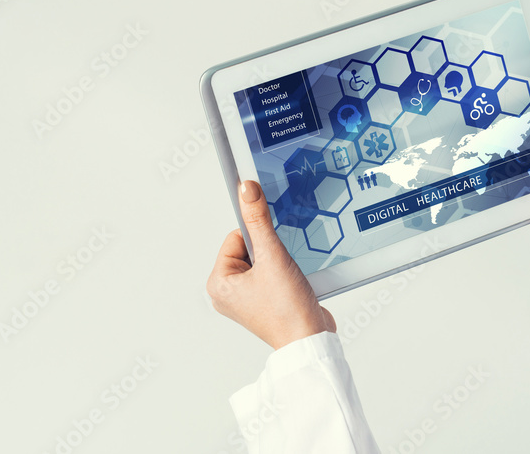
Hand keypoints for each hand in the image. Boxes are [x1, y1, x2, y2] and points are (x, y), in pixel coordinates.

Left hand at [207, 180, 335, 349]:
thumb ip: (258, 220)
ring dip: (278, 262)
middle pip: (250, 248)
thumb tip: (247, 190)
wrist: (311, 340)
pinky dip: (283, 273)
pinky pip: (270, 273)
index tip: (271, 251)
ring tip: (285, 281)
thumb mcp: (272, 256)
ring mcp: (245, 299)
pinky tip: (290, 286)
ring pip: (263, 259)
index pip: (236, 237)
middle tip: (279, 271)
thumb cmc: (287, 311)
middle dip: (270, 253)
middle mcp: (227, 293)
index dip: (259, 238)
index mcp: (218, 283)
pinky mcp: (262, 302)